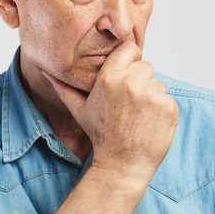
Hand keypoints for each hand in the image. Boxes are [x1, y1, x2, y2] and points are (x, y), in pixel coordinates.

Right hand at [45, 41, 178, 181]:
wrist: (122, 164)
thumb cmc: (101, 136)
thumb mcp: (79, 110)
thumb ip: (64, 88)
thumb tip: (45, 71)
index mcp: (109, 77)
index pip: (129, 48)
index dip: (130, 60)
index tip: (127, 76)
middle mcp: (130, 82)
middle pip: (145, 66)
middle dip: (140, 81)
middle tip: (130, 105)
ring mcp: (151, 94)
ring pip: (158, 84)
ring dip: (152, 97)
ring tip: (138, 117)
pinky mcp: (168, 107)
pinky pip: (169, 99)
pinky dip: (163, 110)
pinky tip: (149, 124)